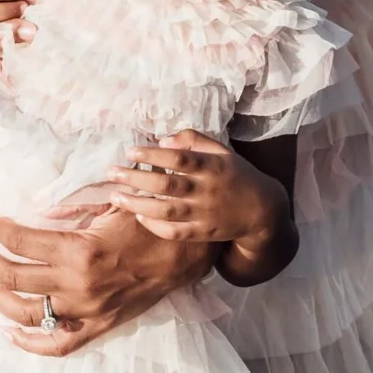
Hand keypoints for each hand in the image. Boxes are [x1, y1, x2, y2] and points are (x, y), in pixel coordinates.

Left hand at [0, 207, 219, 354]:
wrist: (183, 254)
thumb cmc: (146, 224)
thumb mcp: (108, 203)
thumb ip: (71, 207)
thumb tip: (37, 212)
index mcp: (80, 251)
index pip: (21, 243)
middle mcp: (78, 285)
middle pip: (15, 279)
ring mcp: (87, 311)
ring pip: (28, 314)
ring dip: (0, 298)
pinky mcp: (97, 326)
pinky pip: (58, 345)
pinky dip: (29, 344)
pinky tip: (9, 332)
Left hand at [103, 130, 284, 248]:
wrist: (261, 210)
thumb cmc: (235, 175)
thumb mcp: (221, 150)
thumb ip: (193, 140)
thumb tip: (161, 139)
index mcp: (212, 166)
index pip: (179, 158)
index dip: (153, 154)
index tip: (130, 151)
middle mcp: (207, 190)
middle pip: (167, 184)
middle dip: (136, 178)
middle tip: (111, 172)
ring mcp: (204, 214)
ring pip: (166, 211)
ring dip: (137, 204)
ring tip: (115, 197)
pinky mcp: (202, 233)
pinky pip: (174, 232)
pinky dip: (154, 226)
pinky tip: (138, 216)